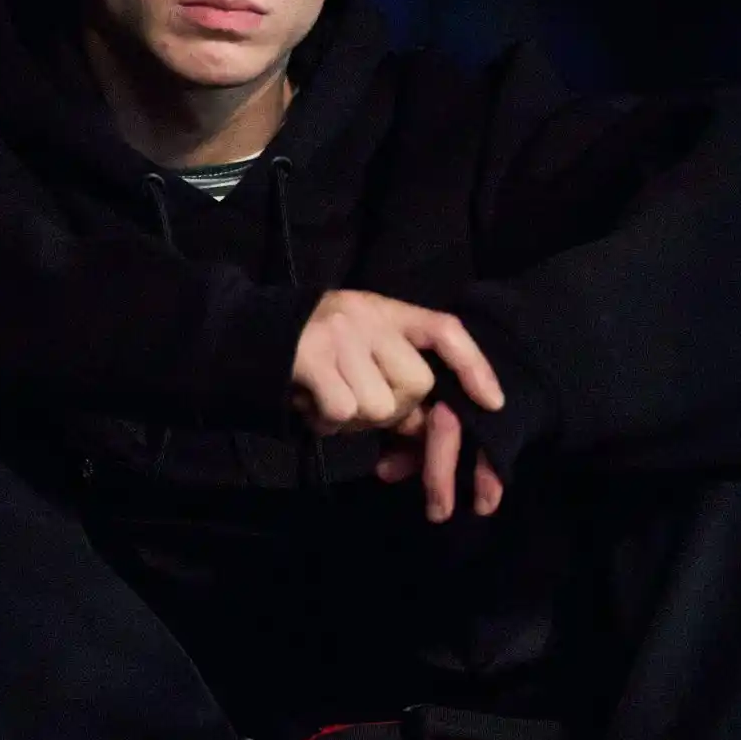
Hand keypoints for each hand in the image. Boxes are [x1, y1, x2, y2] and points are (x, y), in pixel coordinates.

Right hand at [288, 289, 506, 522]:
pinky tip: (308, 404)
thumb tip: (423, 428)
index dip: (475, 366)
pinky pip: (342, 411)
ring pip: (379, 406)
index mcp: (387, 311)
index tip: (494, 403)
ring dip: (355, 419)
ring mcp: (340, 335)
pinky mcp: (311, 358)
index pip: (446, 330)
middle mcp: (368, 316)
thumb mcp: (362, 348)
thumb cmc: (314, 349)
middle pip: (415, 384)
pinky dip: (326, 421)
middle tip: (356, 399)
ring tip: (327, 399)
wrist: (246, 335)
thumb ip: (396, 379)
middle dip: (393, 409)